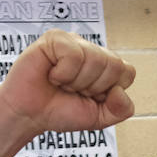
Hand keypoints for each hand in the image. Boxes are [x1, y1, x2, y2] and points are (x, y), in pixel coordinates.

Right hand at [0, 29, 135, 135]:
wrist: (29, 115)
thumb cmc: (61, 111)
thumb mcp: (99, 118)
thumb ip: (121, 110)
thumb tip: (120, 91)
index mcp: (106, 67)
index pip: (127, 72)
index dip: (109, 91)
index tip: (90, 97)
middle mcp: (92, 51)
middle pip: (114, 65)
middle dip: (93, 87)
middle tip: (72, 90)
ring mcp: (74, 42)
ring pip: (96, 59)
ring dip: (76, 81)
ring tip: (61, 83)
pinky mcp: (55, 38)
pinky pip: (73, 55)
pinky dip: (63, 73)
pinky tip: (52, 74)